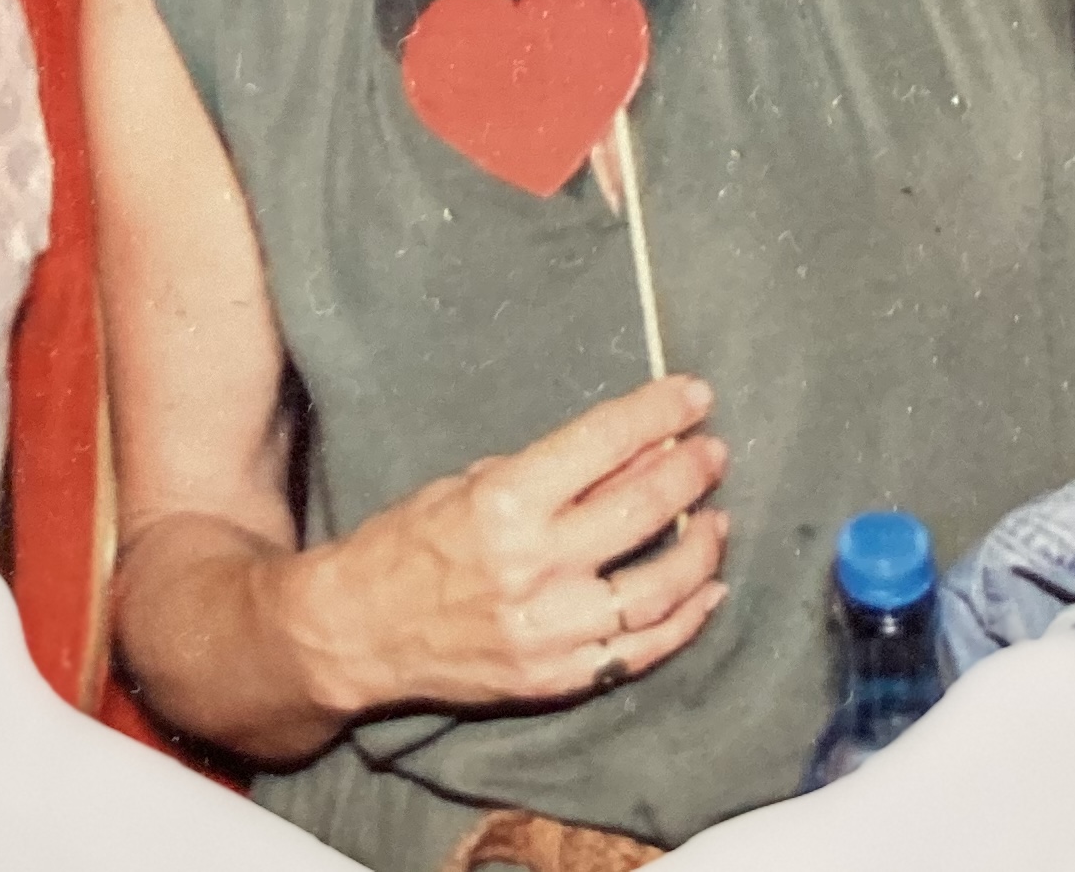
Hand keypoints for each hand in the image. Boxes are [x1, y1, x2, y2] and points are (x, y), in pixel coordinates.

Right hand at [296, 374, 727, 718]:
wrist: (357, 632)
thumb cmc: (413, 541)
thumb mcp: (478, 480)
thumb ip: (562, 469)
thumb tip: (643, 446)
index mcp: (506, 502)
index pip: (605, 443)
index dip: (660, 412)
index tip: (696, 395)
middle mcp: (533, 566)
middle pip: (641, 510)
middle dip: (690, 472)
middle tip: (714, 452)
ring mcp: (548, 630)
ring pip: (656, 589)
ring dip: (700, 549)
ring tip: (718, 520)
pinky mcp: (555, 678)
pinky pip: (640, 652)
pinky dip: (686, 620)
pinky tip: (708, 590)